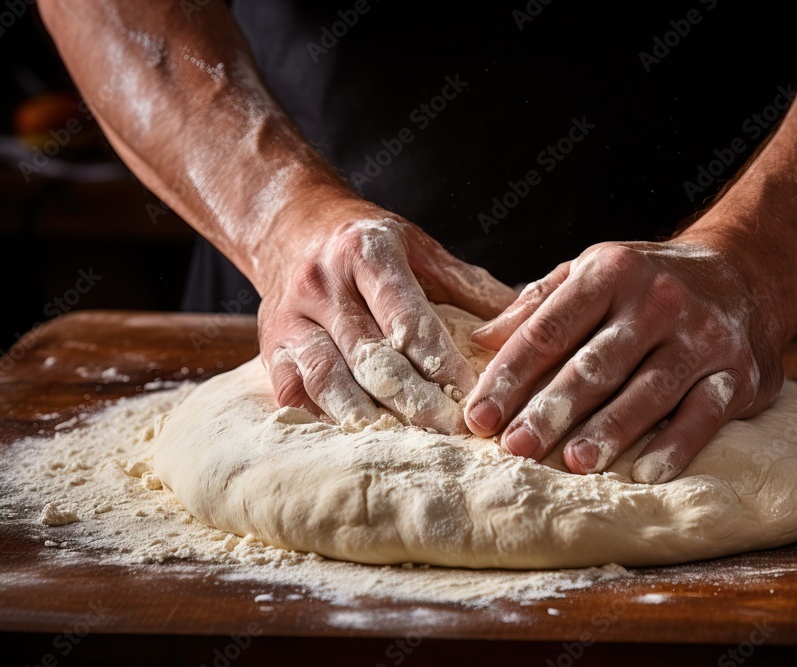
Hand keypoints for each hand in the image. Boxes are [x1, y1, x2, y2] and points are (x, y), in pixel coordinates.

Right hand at [258, 195, 515, 432]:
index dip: (438, 358)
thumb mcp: (420, 247)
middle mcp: (324, 283)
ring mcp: (291, 318)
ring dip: (367, 417)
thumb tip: (525, 322)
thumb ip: (469, 286)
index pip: (406, 315)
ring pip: (328, 378)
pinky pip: (293, 391)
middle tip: (450, 431)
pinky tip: (351, 443)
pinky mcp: (271, 347)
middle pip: (370, 353)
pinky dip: (322, 419)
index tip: (470, 392)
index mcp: (367, 252)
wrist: (290, 226)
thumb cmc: (369, 244)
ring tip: (404, 447)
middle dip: (412, 398)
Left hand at [464, 237, 784, 482]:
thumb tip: (480, 339)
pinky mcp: (738, 373)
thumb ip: (539, 305)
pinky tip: (646, 473)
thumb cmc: (648, 282)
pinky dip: (677, 446)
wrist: (747, 271)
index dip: (510, 375)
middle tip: (516, 447)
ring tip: (574, 462)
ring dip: (610, 429)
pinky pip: (704, 414)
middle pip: (595, 364)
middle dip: (552, 408)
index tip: (479, 417)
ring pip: (648, 391)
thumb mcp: (593, 272)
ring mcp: (701, 338)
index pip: (549, 329)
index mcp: (610, 273)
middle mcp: (657, 301)